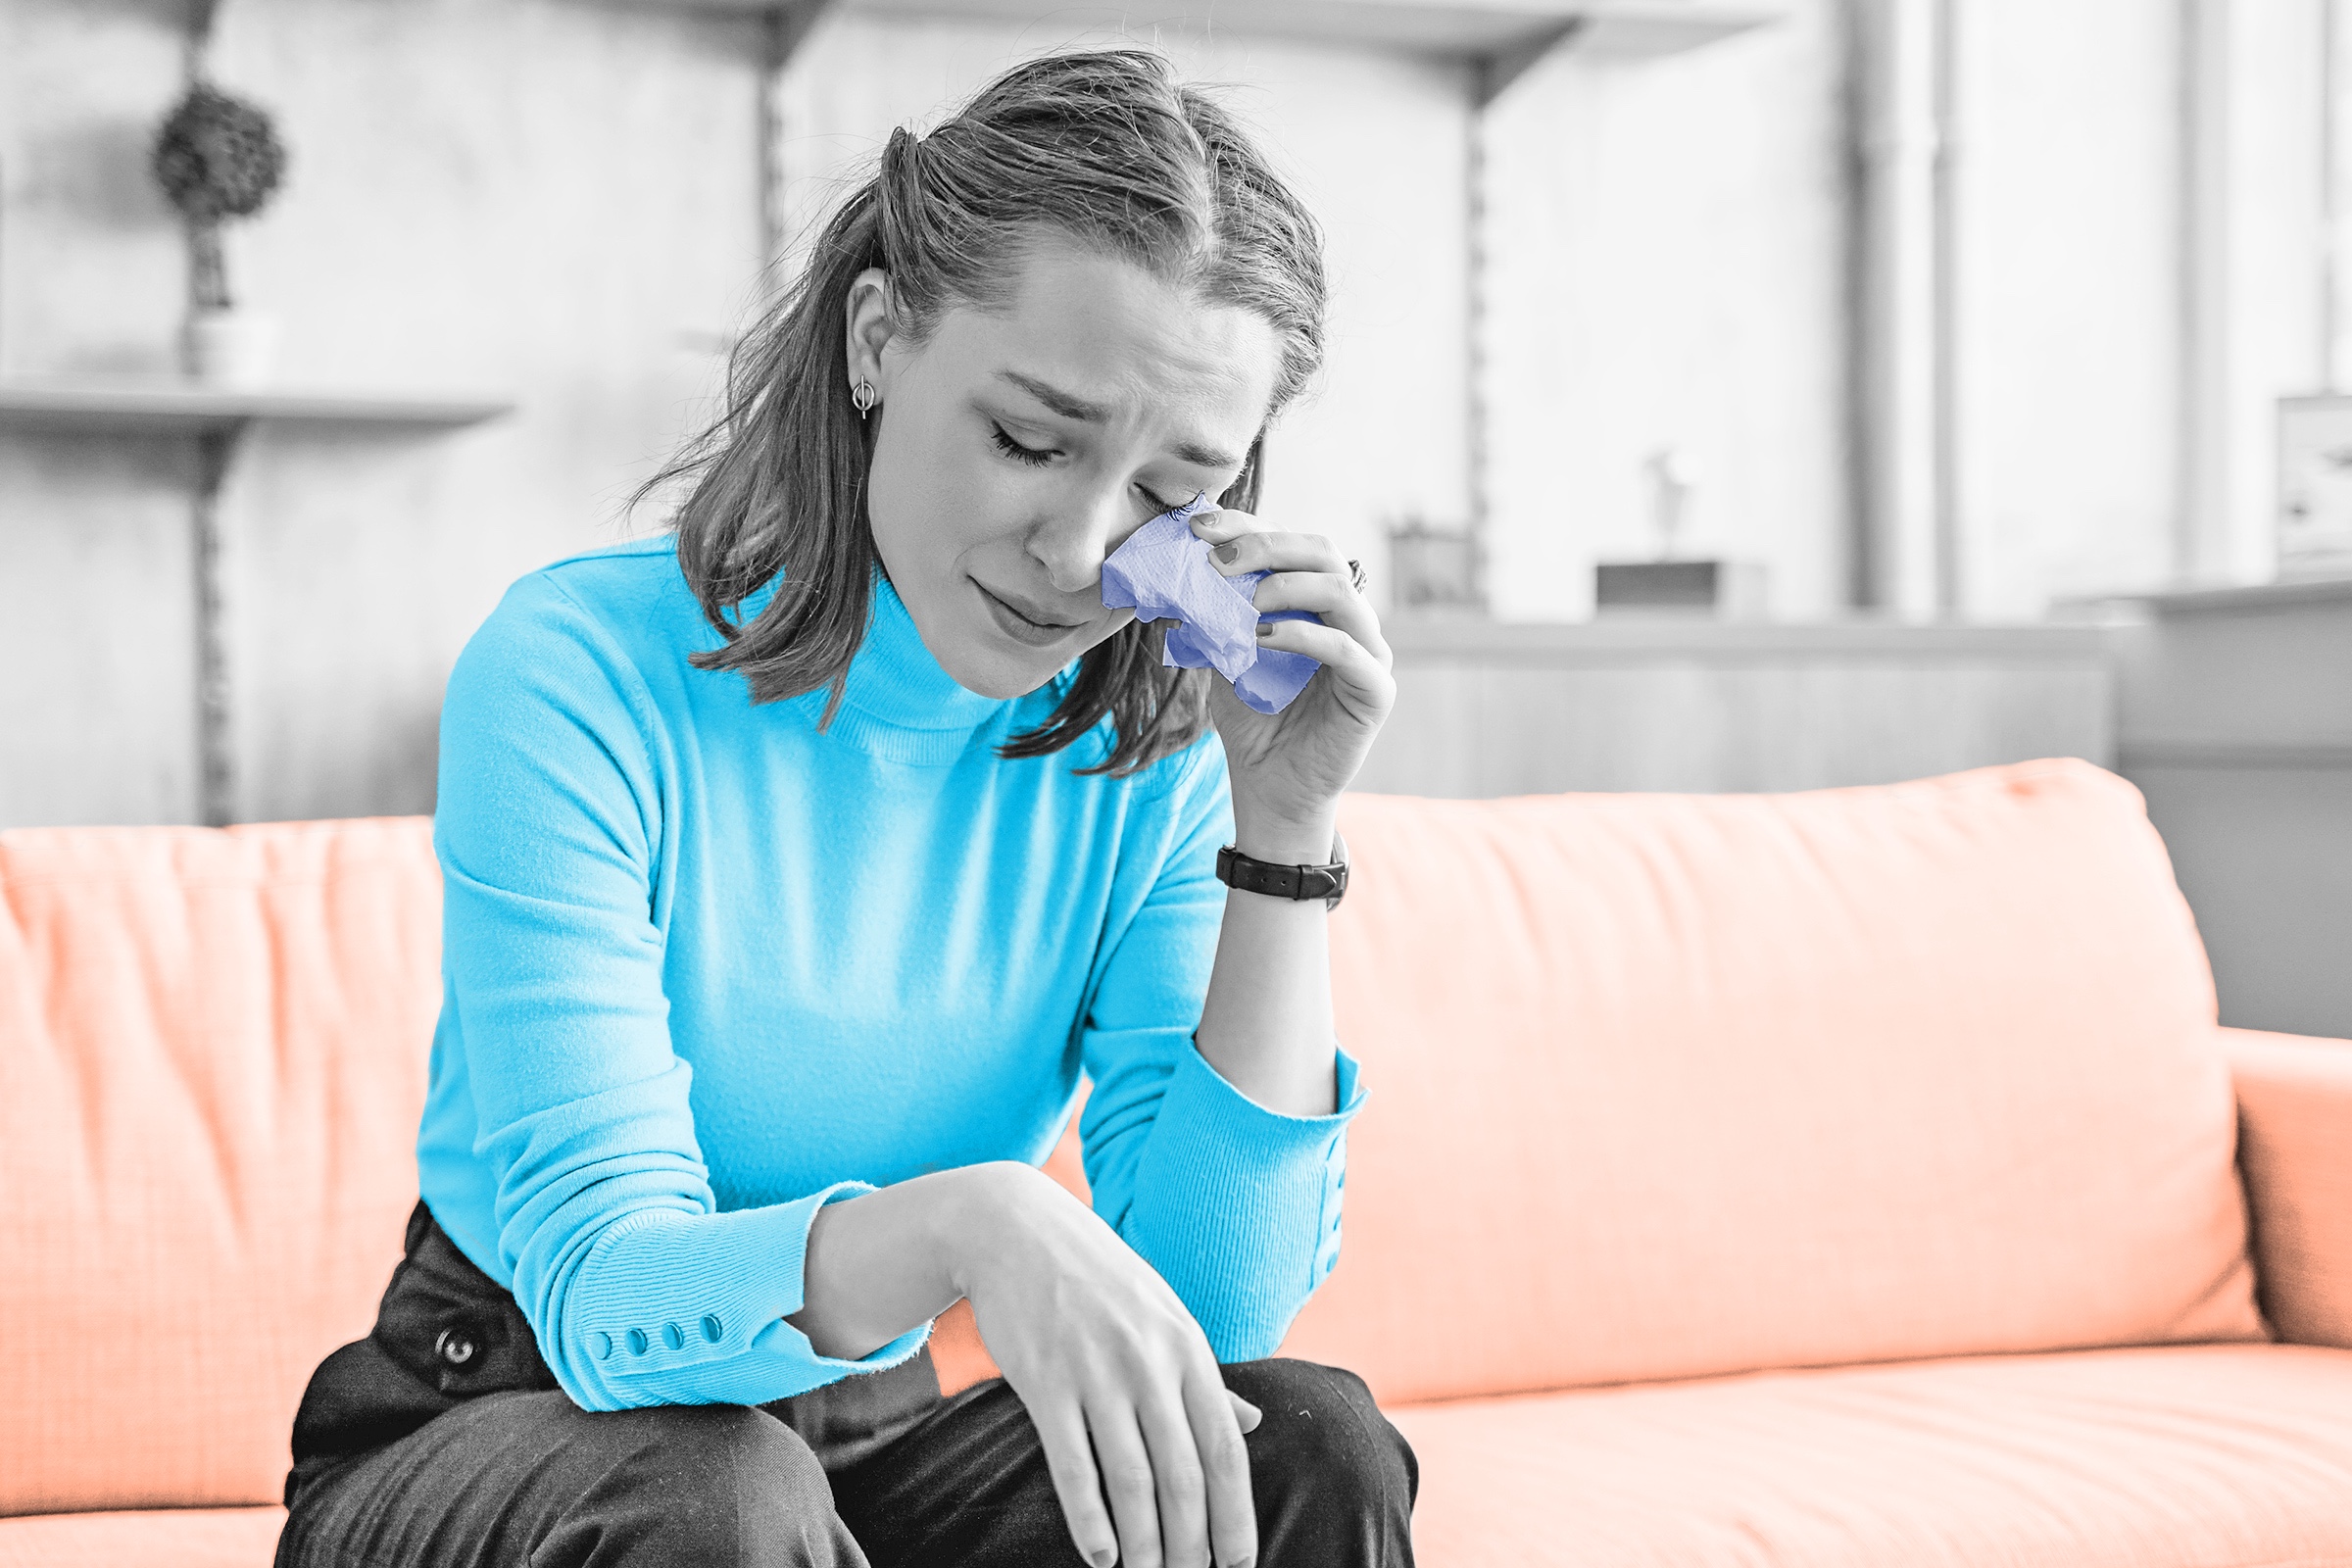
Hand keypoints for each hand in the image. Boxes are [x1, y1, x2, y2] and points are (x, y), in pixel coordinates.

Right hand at [953, 1163, 1262, 1567]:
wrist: (1016, 1230)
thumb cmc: (1100, 1280)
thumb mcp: (1165, 1315)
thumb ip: (1206, 1376)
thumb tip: (1253, 1423)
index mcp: (1188, 1348)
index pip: (1225, 1450)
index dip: (1236, 1515)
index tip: (1241, 1564)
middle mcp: (1150, 1363)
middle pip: (1183, 1477)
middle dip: (1192, 1546)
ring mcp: (1096, 1373)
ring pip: (1132, 1481)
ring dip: (1144, 1545)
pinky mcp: (1044, 1382)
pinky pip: (1073, 1465)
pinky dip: (1089, 1519)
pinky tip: (1100, 1555)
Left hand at [1187, 508, 1394, 850]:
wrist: (1269, 788)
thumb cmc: (1253, 720)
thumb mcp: (1224, 655)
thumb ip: (1213, 614)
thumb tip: (1171, 571)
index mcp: (1316, 602)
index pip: (1290, 544)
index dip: (1247, 528)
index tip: (1197, 528)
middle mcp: (1350, 617)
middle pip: (1323, 552)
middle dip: (1267, 546)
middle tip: (1218, 560)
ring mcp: (1370, 651)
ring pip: (1340, 591)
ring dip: (1284, 586)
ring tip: (1242, 603)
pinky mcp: (1376, 689)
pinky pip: (1345, 648)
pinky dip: (1301, 635)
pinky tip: (1261, 639)